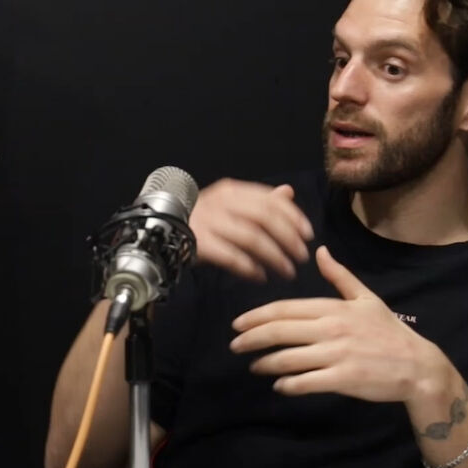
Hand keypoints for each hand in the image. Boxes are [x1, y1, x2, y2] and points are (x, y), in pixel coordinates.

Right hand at [189, 179, 313, 281]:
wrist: (159, 229)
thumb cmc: (201, 219)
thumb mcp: (230, 203)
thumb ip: (260, 200)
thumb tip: (288, 192)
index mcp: (231, 191)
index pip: (270, 201)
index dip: (293, 217)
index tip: (308, 235)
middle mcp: (221, 202)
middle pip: (264, 218)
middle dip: (288, 239)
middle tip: (301, 257)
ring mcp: (208, 222)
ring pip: (251, 238)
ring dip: (274, 256)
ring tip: (287, 271)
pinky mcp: (198, 243)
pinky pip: (230, 256)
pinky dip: (249, 268)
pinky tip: (260, 276)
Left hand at [229, 246, 451, 402]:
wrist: (418, 365)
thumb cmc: (388, 332)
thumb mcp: (366, 298)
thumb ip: (339, 276)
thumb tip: (320, 250)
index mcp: (333, 308)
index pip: (285, 309)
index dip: (257, 316)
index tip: (238, 323)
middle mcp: (332, 328)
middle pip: (280, 331)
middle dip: (252, 338)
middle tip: (234, 345)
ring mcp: (338, 354)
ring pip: (289, 358)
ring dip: (266, 363)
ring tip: (254, 366)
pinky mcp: (344, 378)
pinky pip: (307, 381)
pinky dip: (289, 384)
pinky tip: (279, 385)